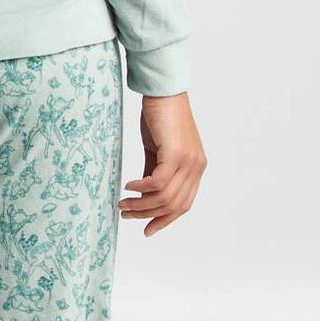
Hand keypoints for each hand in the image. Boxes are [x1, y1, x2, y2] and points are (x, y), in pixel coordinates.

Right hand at [120, 91, 205, 235]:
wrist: (164, 91)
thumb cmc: (160, 116)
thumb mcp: (158, 150)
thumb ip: (155, 172)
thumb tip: (143, 195)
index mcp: (195, 168)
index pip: (184, 204)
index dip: (165, 220)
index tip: (146, 230)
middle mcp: (196, 167)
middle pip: (174, 205)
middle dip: (148, 215)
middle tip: (126, 214)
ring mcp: (189, 161)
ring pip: (165, 197)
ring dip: (141, 205)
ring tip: (123, 204)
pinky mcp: (176, 153)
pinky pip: (158, 182)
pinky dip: (142, 189)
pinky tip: (128, 187)